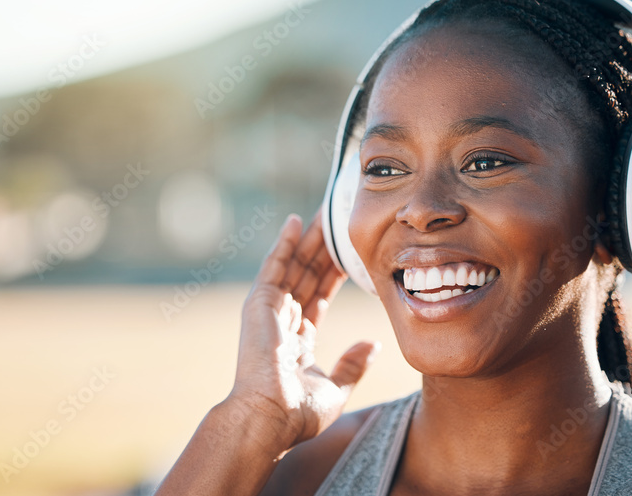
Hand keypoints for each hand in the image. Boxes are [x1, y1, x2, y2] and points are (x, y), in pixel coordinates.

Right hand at [227, 208, 379, 452]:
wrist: (269, 419)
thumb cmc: (297, 412)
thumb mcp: (335, 387)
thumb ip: (352, 364)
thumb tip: (371, 344)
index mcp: (298, 340)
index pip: (319, 295)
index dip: (334, 272)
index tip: (351, 251)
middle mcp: (282, 321)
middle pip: (307, 274)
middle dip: (323, 248)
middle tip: (338, 220)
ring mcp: (269, 311)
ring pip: (294, 265)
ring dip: (309, 239)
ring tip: (325, 213)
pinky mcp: (260, 304)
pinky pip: (275, 266)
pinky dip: (284, 243)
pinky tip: (296, 222)